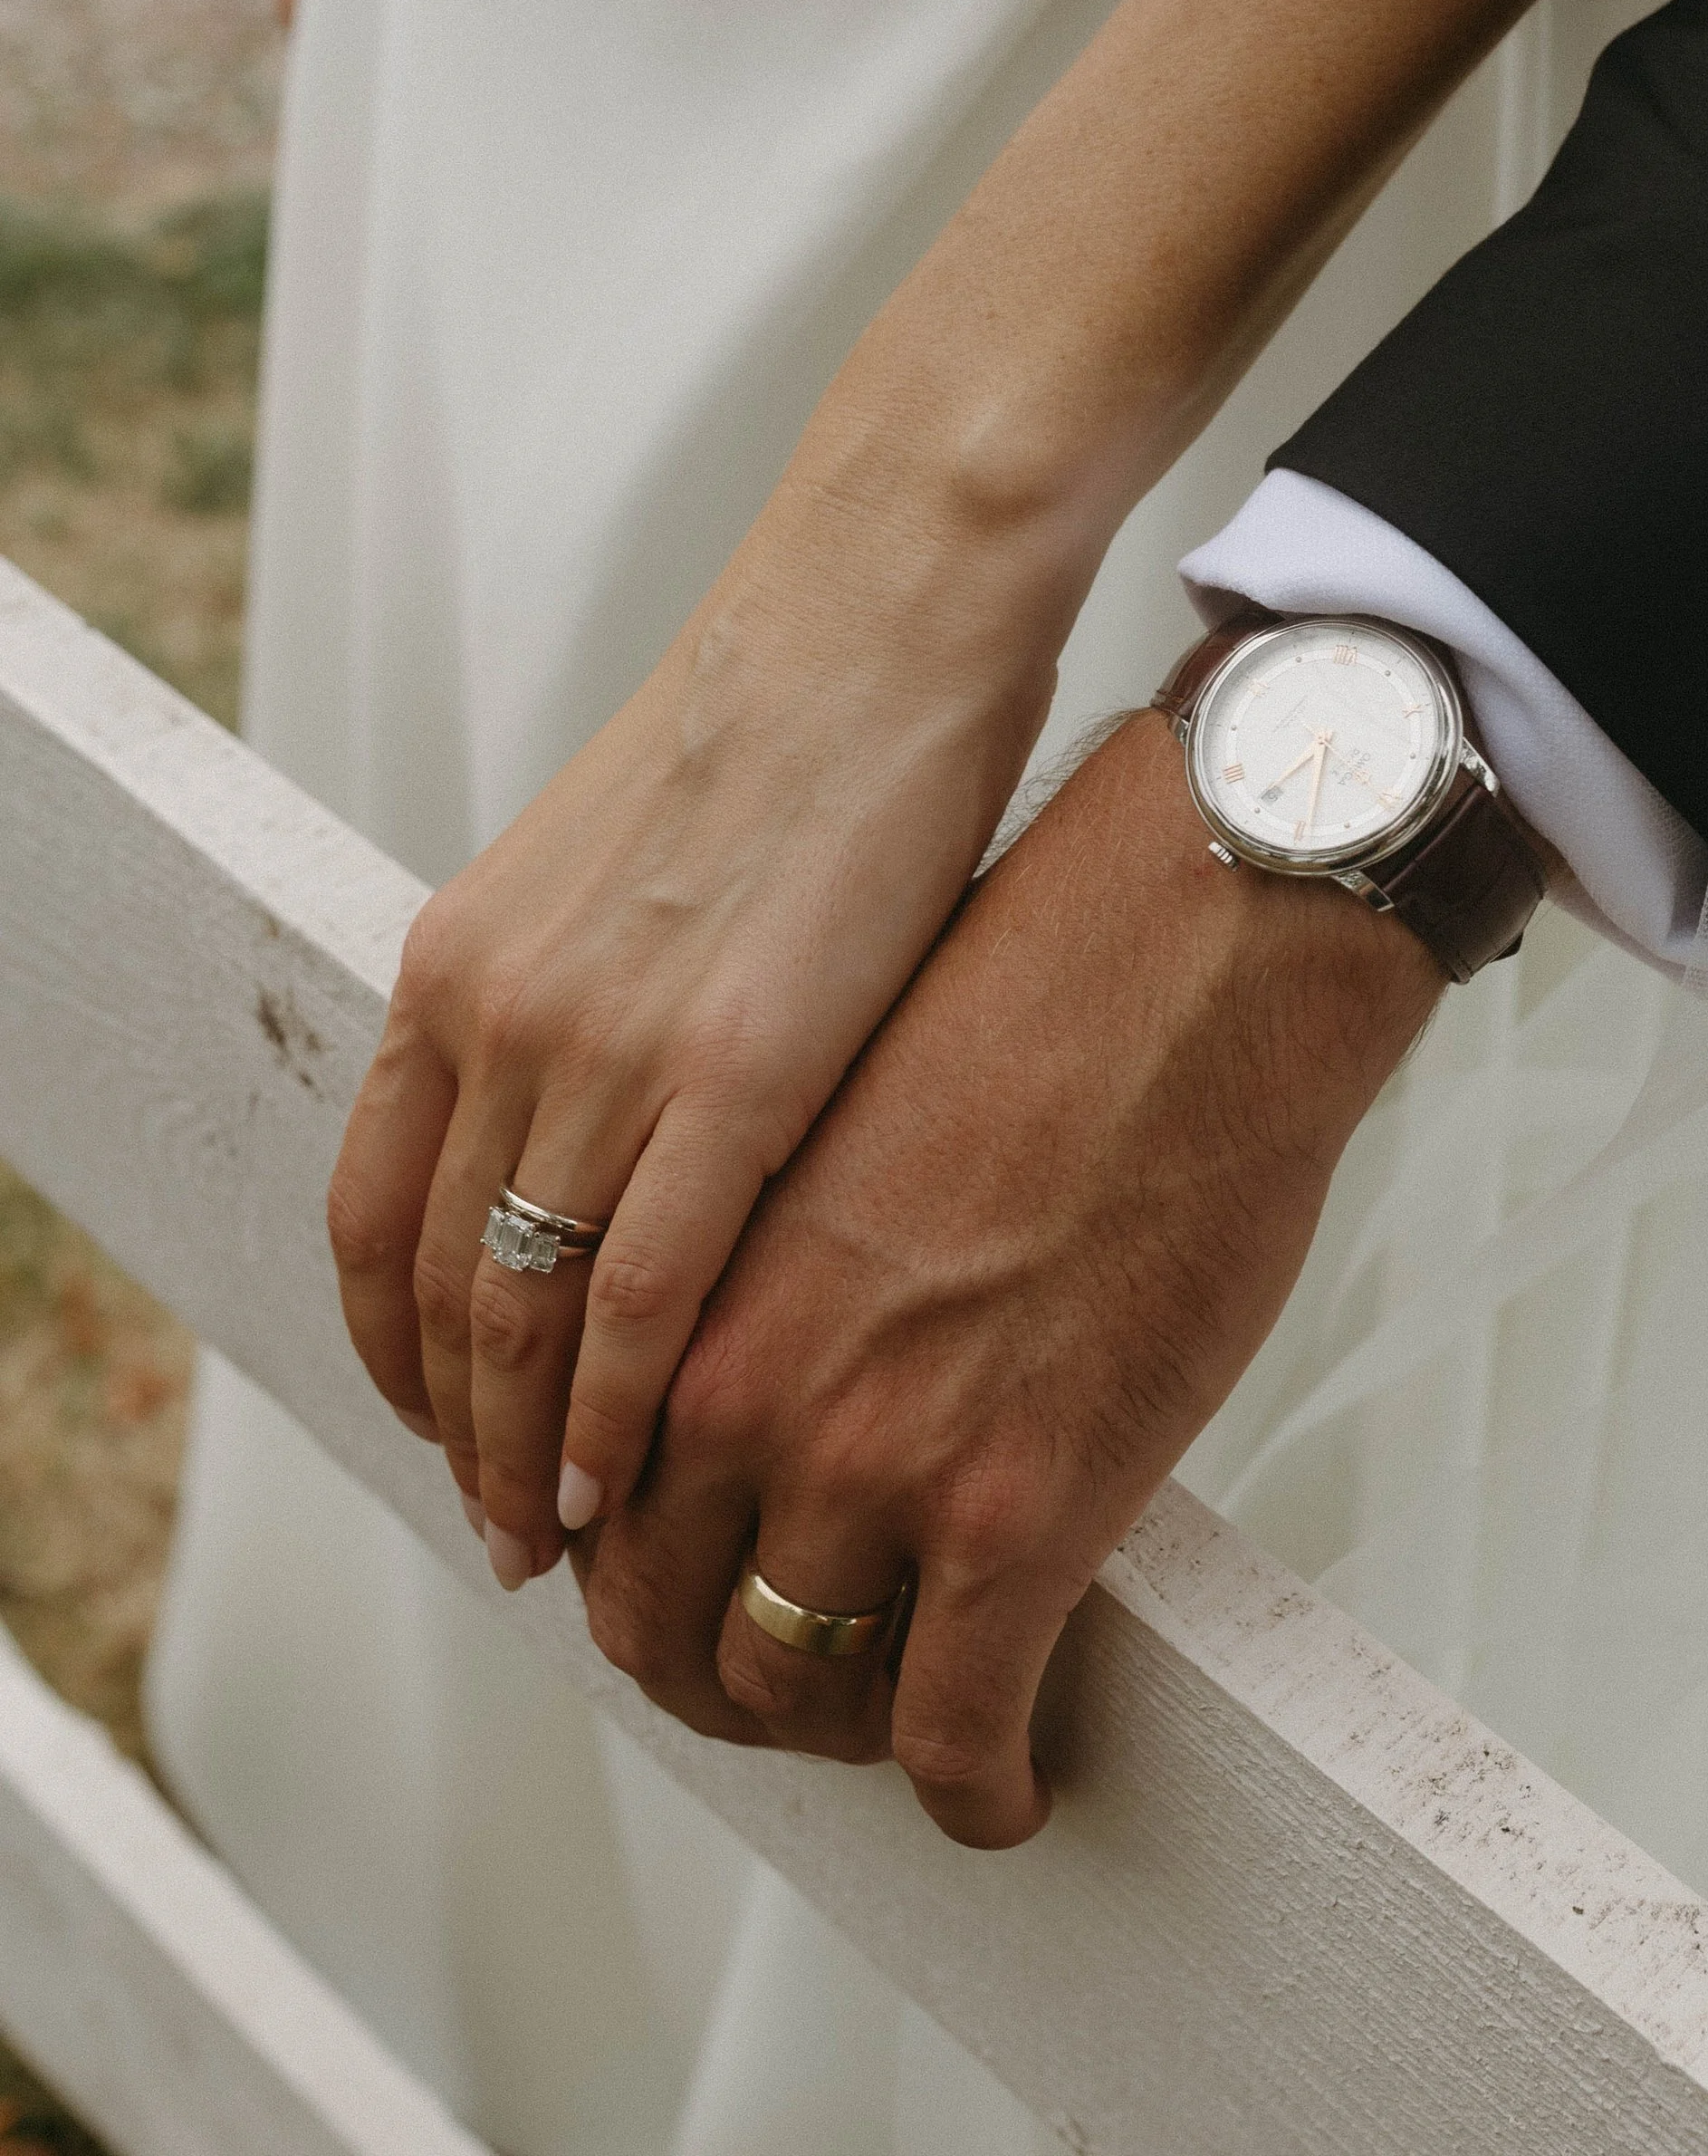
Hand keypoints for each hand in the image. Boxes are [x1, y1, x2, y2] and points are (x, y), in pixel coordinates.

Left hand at [326, 407, 1083, 1593]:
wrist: (886, 614)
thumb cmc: (792, 729)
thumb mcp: (622, 865)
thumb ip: (588, 996)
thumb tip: (609, 1113)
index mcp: (465, 962)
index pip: (373, 1212)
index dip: (397, 1345)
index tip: (440, 1421)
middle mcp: (503, 1012)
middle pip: (435, 1285)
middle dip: (460, 1432)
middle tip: (507, 1531)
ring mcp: (610, 1046)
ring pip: (520, 1313)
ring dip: (527, 1453)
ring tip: (563, 1541)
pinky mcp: (739, 1069)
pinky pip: (642, 1291)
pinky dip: (618, 1407)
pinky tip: (628, 1475)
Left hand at [568, 710, 1438, 1846]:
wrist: (1185, 962)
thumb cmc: (1029, 1009)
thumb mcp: (822, 1138)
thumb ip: (767, 1269)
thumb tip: (778, 1364)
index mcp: (678, 1284)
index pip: (592, 1499)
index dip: (633, 1574)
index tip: (687, 1594)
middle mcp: (739, 1391)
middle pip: (661, 1624)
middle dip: (710, 1677)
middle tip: (782, 1687)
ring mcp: (874, 1465)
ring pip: (793, 1695)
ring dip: (841, 1736)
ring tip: (901, 1725)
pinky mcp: (1018, 1519)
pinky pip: (954, 1736)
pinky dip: (973, 1792)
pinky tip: (1007, 1790)